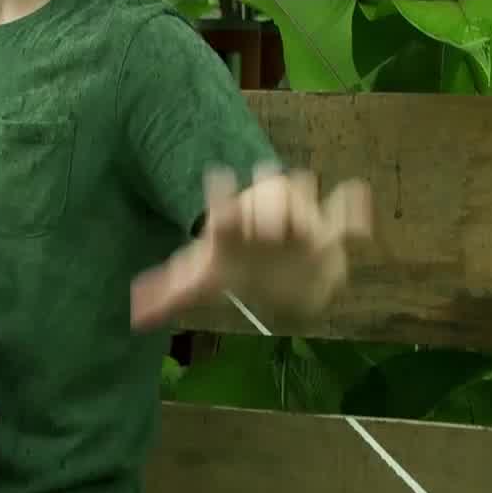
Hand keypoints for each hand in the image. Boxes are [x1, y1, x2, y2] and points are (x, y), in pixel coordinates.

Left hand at [130, 163, 372, 332]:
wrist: (279, 266)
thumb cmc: (236, 265)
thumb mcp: (203, 279)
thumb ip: (170, 293)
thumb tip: (134, 315)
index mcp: (234, 221)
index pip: (226, 205)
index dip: (221, 196)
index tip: (216, 178)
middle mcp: (266, 211)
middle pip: (269, 191)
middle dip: (265, 199)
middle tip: (264, 224)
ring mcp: (299, 219)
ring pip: (304, 194)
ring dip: (302, 201)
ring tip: (301, 215)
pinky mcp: (329, 234)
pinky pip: (345, 217)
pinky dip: (353, 210)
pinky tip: (357, 199)